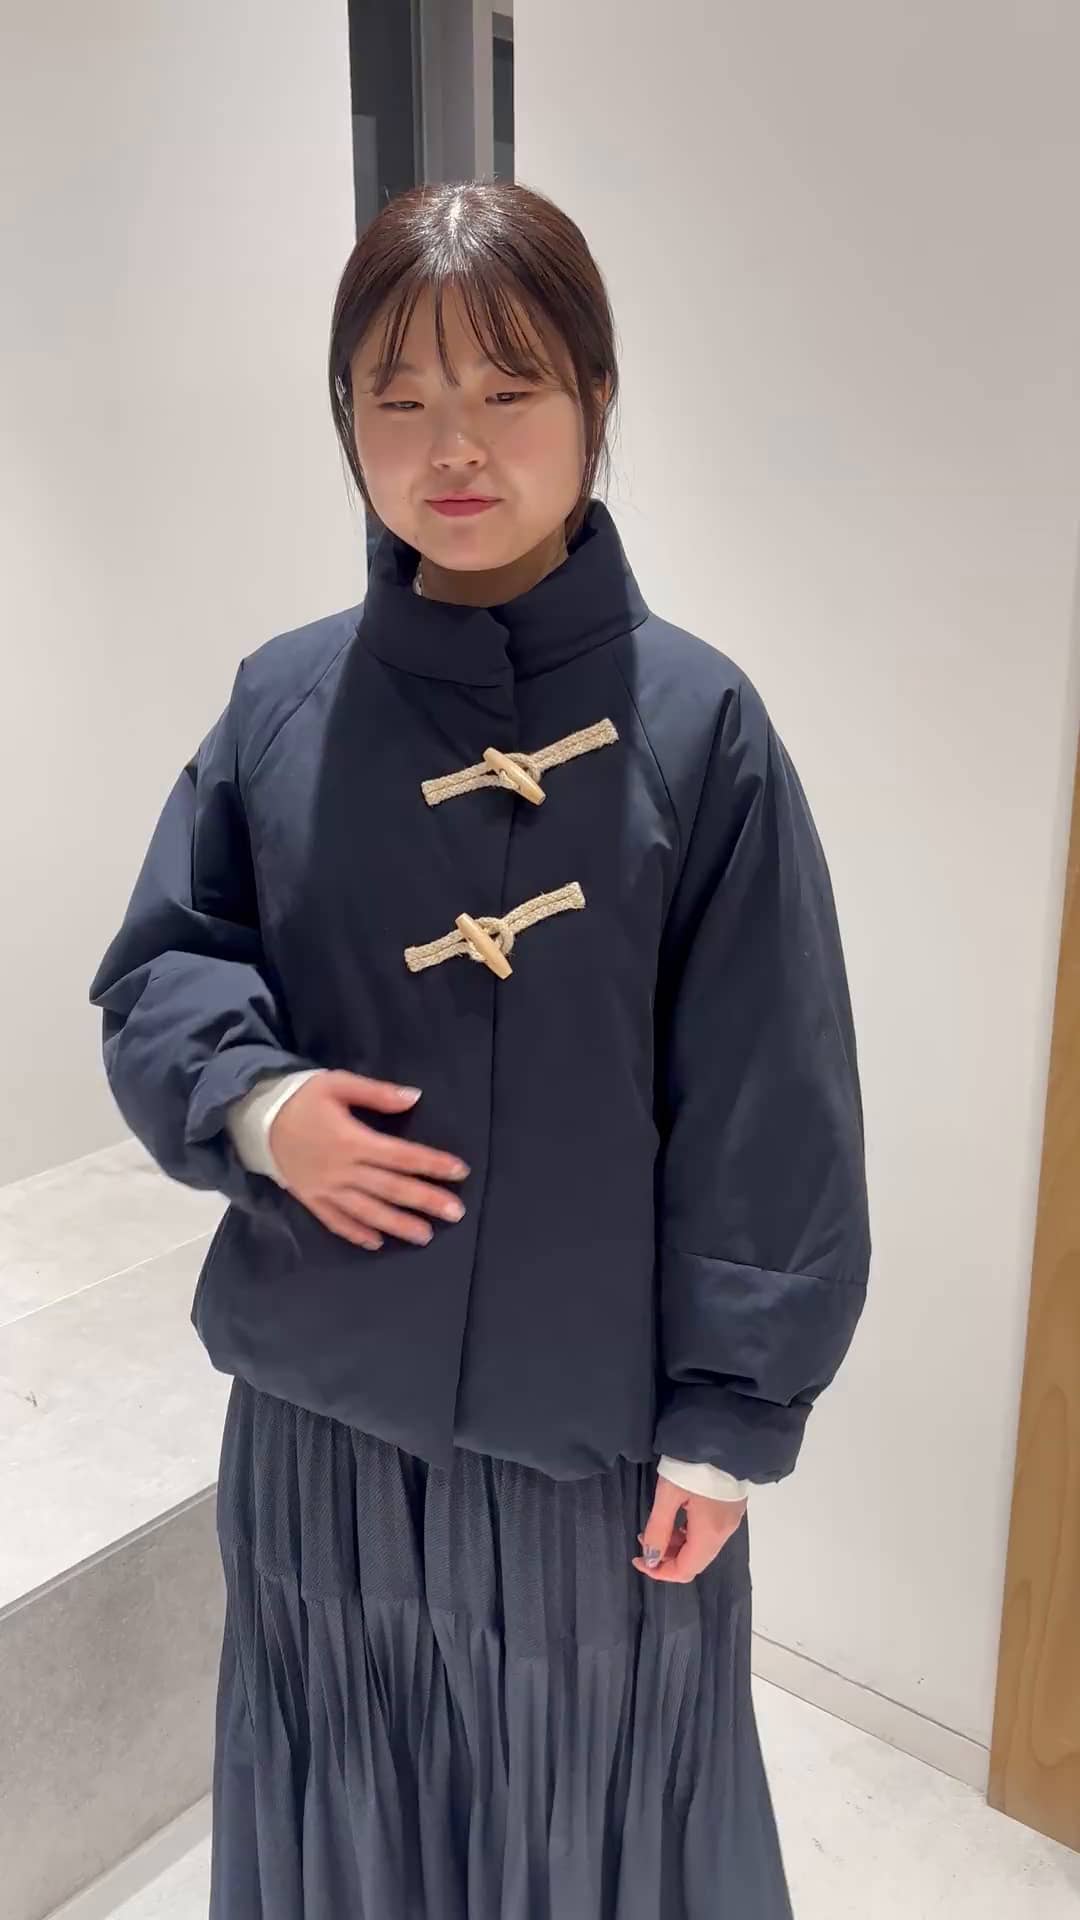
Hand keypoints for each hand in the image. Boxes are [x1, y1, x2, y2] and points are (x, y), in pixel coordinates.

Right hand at [269, 1072, 468, 1251]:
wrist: (252, 1116)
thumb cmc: (299, 1096)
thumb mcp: (337, 1084)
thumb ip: (376, 1093)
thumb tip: (414, 1097)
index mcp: (352, 1141)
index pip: (401, 1156)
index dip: (431, 1164)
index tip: (459, 1171)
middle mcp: (342, 1171)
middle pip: (390, 1188)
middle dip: (425, 1201)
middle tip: (456, 1213)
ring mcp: (325, 1189)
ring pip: (367, 1212)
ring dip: (398, 1225)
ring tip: (425, 1236)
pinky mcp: (310, 1198)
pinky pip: (335, 1221)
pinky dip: (356, 1233)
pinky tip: (377, 1243)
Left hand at [633, 1473, 746, 1583]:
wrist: (722, 1436)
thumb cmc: (692, 1465)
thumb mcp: (668, 1494)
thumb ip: (658, 1529)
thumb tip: (651, 1558)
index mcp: (710, 1533)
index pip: (685, 1570)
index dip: (659, 1572)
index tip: (638, 1560)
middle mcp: (725, 1533)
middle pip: (695, 1561)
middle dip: (667, 1558)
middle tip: (644, 1540)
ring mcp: (731, 1521)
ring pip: (702, 1548)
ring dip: (677, 1546)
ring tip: (657, 1527)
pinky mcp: (732, 1508)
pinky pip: (709, 1533)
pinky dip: (690, 1534)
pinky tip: (677, 1518)